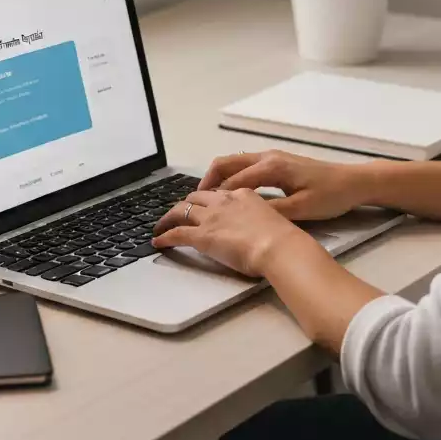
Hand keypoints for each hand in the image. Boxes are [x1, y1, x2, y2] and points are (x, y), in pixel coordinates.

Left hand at [152, 188, 304, 276]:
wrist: (278, 246)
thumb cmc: (281, 237)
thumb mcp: (272, 217)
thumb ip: (259, 217)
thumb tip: (256, 226)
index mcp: (243, 194)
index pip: (219, 193)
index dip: (208, 199)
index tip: (205, 205)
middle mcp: (224, 201)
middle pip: (196, 197)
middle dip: (186, 204)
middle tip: (180, 212)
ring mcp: (211, 217)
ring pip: (182, 211)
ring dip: (169, 217)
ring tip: (162, 224)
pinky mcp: (202, 235)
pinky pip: (177, 233)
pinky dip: (165, 236)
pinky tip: (158, 241)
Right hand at [198, 149, 366, 221]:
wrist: (353, 182)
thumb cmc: (330, 196)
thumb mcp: (301, 209)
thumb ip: (271, 212)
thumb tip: (242, 217)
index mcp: (271, 167)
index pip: (232, 181)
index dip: (213, 196)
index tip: (197, 210)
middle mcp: (268, 157)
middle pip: (226, 163)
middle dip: (207, 181)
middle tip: (194, 202)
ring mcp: (272, 157)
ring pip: (234, 163)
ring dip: (218, 178)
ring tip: (207, 200)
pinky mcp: (278, 162)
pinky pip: (246, 166)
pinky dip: (232, 177)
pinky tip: (231, 195)